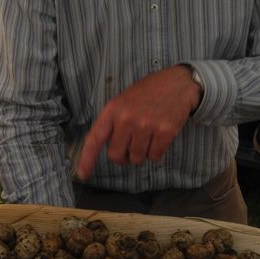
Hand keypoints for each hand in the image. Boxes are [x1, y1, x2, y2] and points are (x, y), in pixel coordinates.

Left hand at [77, 65, 199, 180]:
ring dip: (142, 153)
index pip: (95, 138)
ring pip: (137, 158)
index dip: (87, 159)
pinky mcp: (164, 132)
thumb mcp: (124, 100)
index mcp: (112, 109)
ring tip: (148, 135)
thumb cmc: (148, 93)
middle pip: (116, 155)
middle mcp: (126, 118)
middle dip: (123, 156)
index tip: (82, 174)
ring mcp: (146, 125)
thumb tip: (111, 148)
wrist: (177, 84)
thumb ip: (114, 122)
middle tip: (131, 147)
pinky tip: (159, 136)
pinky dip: (157, 151)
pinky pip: (155, 156)